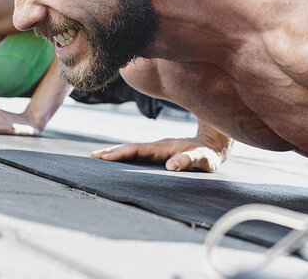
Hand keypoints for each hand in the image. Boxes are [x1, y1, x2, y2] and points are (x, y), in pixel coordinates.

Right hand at [91, 136, 228, 172]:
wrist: (215, 142)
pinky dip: (126, 155)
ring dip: (116, 152)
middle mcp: (158, 146)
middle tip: (93, 157)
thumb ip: (189, 160)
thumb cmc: (210, 155)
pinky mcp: (160, 152)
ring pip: (133, 149)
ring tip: (98, 156)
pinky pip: (139, 152)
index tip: (105, 157)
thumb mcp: (204, 159)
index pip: (137, 149)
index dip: (121, 153)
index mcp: (164, 148)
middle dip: (112, 152)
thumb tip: (171, 166)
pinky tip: (118, 158)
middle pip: (131, 147)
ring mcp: (158, 149)